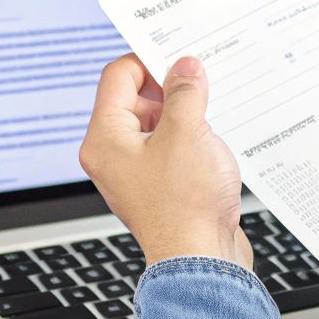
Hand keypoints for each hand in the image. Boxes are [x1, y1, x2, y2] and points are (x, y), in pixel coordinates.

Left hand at [79, 54, 252, 267]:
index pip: (118, 76)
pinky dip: (190, 139)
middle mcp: (113, 155)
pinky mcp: (159, 187)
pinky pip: (170, 148)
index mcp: (105, 138)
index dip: (149, 60)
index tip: (180, 56)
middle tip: (202, 83)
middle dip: (170, 89)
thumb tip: (184, 68)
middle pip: (136, 99)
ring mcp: (135, 173)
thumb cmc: (185, 207)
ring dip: (184, 115)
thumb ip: (184, 92)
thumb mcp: (188, 132)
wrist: (201, 262)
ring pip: (157, 124)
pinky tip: (213, 143)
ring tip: (211, 119)